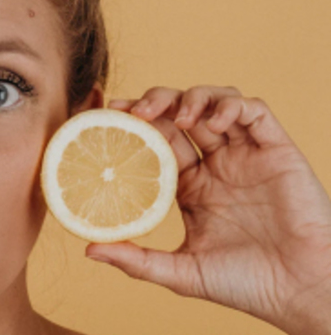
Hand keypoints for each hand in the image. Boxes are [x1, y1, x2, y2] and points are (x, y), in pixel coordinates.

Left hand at [85, 86, 330, 334]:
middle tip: (134, 110)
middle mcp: (216, 165)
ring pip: (215, 102)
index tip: (110, 114)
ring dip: (191, 98)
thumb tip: (88, 248)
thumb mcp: (180, 273)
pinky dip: (230, 106)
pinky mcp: (277, 150)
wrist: (300, 292)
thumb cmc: (245, 285)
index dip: (134, 124)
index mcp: (191, 186)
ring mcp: (246, 155)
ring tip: (175, 117)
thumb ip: (136, 260)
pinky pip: (254, 111)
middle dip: (156, 102)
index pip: (157, 140)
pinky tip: (212, 122)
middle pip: (180, 114)